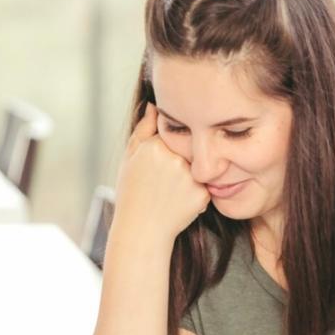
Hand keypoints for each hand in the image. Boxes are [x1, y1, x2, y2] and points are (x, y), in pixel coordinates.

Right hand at [114, 105, 210, 241]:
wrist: (142, 230)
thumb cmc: (132, 193)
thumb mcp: (130, 157)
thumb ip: (143, 129)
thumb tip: (154, 104)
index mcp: (155, 145)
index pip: (171, 131)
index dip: (167, 145)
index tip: (159, 160)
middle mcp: (174, 157)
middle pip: (187, 147)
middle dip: (180, 159)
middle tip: (164, 179)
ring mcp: (190, 176)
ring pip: (197, 165)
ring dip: (189, 175)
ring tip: (170, 191)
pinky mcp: (202, 193)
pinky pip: (204, 184)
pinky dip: (195, 191)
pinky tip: (179, 202)